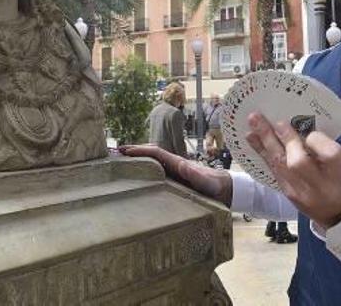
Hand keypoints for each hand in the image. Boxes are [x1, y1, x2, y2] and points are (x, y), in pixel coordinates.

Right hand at [118, 144, 232, 206]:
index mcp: (177, 163)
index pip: (155, 153)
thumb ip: (195, 174)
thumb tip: (181, 166)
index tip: (124, 151)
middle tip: (115, 153)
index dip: (140, 151)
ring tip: (118, 163)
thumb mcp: (205, 181)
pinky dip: (143, 172)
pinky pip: (155, 174)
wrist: (225, 190)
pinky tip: (134, 178)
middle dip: (133, 153)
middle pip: (150, 155)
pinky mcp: (173, 182)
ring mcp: (172, 173)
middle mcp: (173, 165)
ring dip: (136, 161)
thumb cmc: (215, 186)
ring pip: (151, 164)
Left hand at [246, 112, 340, 228]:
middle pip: (298, 162)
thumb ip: (324, 146)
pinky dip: (262, 151)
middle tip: (268, 118)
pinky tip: (252, 138)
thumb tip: (298, 129)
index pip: (328, 153)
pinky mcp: (286, 192)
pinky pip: (272, 169)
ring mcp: (300, 192)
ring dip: (264, 141)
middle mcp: (319, 185)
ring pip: (280, 165)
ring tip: (253, 121)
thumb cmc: (338, 178)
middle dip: (282, 138)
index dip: (316, 139)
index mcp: (339, 172)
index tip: (310, 131)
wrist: (335, 210)